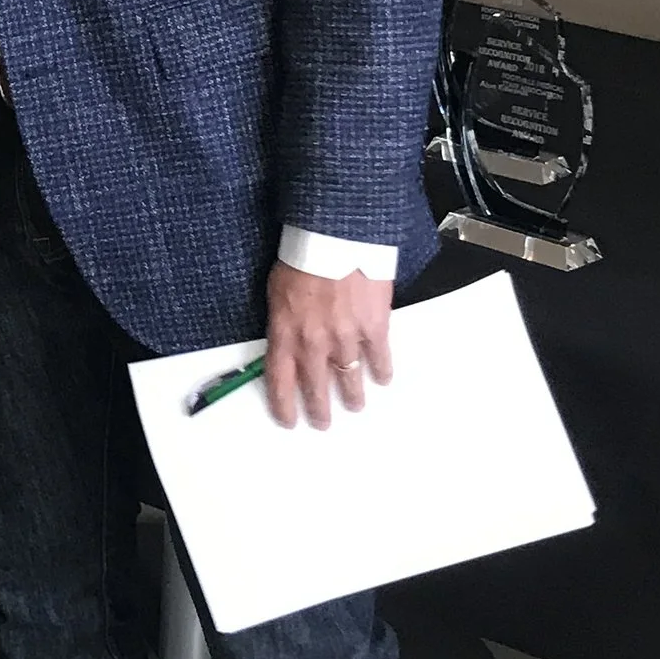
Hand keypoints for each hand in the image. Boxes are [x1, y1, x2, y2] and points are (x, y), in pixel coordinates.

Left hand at [263, 262, 393, 431]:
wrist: (335, 236)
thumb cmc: (302, 257)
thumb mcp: (276, 292)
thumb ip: (282, 322)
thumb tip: (284, 341)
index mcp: (286, 334)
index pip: (280, 382)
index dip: (284, 406)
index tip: (289, 420)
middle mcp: (314, 343)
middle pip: (316, 388)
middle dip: (320, 410)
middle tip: (323, 422)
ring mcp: (346, 337)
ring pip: (350, 378)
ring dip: (352, 396)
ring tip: (355, 405)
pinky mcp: (374, 326)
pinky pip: (379, 357)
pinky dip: (382, 370)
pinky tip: (382, 378)